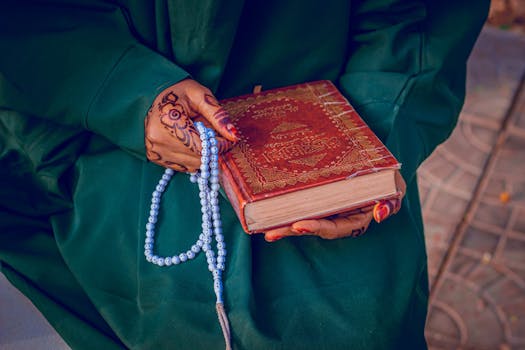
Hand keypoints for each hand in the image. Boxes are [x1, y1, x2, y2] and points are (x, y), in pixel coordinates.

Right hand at [145, 79, 239, 171]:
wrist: (156, 94)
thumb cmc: (180, 92)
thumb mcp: (201, 97)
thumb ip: (218, 116)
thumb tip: (234, 136)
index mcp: (168, 120)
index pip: (201, 146)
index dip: (219, 146)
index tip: (228, 140)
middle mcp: (158, 139)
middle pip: (197, 158)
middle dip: (211, 150)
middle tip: (215, 136)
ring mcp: (154, 150)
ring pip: (192, 165)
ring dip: (202, 155)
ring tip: (200, 136)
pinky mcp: (154, 157)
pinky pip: (183, 167)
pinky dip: (192, 158)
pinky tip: (190, 142)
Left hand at [264, 170, 405, 241]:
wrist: (377, 163)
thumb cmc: (387, 178)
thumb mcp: (395, 188)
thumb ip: (391, 202)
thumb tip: (379, 215)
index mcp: (354, 219)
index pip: (334, 227)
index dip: (317, 228)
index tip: (299, 225)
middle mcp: (337, 217)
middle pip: (312, 227)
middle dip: (291, 230)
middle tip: (271, 232)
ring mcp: (326, 209)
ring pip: (302, 218)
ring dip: (283, 223)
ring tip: (263, 228)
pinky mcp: (316, 198)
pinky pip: (300, 205)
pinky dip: (286, 208)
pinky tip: (268, 211)